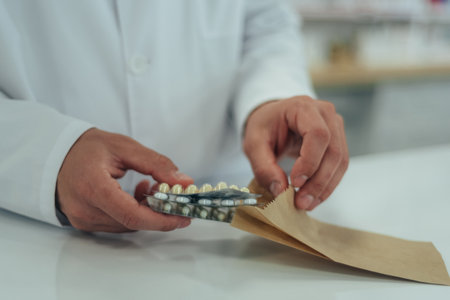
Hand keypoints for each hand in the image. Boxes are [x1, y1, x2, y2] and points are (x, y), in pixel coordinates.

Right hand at [56, 128, 192, 231]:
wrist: (57, 155)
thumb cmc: (88, 148)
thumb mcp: (124, 147)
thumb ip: (155, 164)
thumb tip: (183, 182)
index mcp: (93, 187)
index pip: (132, 214)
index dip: (161, 219)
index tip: (182, 217)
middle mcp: (85, 209)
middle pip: (132, 222)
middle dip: (157, 213)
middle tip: (174, 197)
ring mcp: (83, 219)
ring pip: (126, 225)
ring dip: (145, 211)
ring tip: (149, 187)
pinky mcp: (84, 223)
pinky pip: (117, 224)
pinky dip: (132, 213)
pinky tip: (136, 194)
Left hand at [243, 96, 348, 209]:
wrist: (273, 120)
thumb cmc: (264, 127)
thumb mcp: (253, 144)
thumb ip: (263, 167)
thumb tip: (280, 191)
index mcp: (302, 107)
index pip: (318, 134)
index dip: (310, 161)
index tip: (294, 182)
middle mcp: (325, 113)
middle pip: (333, 150)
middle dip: (318, 181)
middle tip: (301, 202)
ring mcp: (335, 126)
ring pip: (340, 161)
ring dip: (325, 187)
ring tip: (306, 203)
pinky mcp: (338, 141)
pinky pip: (339, 166)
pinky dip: (327, 185)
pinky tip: (313, 197)